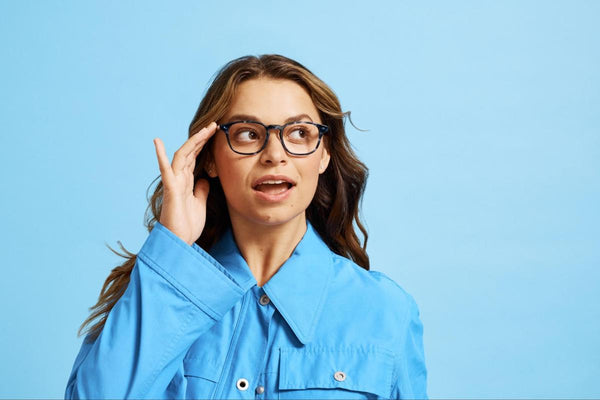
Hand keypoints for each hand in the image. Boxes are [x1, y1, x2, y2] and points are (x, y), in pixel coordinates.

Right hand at [153, 121, 217, 245]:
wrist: (181, 242)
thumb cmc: (187, 224)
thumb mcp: (200, 203)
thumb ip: (201, 189)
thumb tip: (205, 178)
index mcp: (187, 181)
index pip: (195, 157)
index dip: (204, 143)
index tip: (215, 131)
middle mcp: (179, 178)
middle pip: (190, 152)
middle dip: (201, 138)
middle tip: (214, 125)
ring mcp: (174, 182)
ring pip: (182, 156)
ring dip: (193, 141)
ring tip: (205, 129)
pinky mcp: (170, 189)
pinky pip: (166, 170)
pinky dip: (160, 155)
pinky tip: (157, 141)